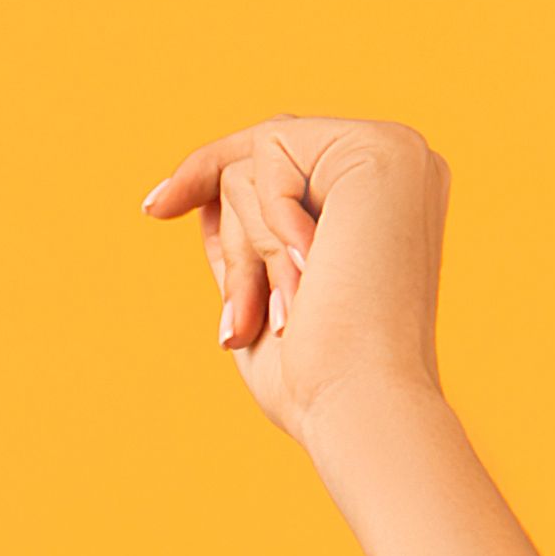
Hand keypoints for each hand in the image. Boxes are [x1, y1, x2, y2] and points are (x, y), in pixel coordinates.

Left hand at [138, 116, 449, 444]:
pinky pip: (271, 152)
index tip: (155, 207)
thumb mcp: (265, 290)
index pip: (282, 160)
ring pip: (256, 163)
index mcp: (382, 200)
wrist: (358, 405)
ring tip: (281, 317)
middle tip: (243, 327)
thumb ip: (248, 235)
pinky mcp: (381, 150)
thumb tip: (205, 189)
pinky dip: (267, 227)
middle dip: (236, 246)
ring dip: (248, 256)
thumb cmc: (314, 375)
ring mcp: (395, 152)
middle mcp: (399, 166)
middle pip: (261, 161)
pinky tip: (310, 272)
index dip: (211, 173)